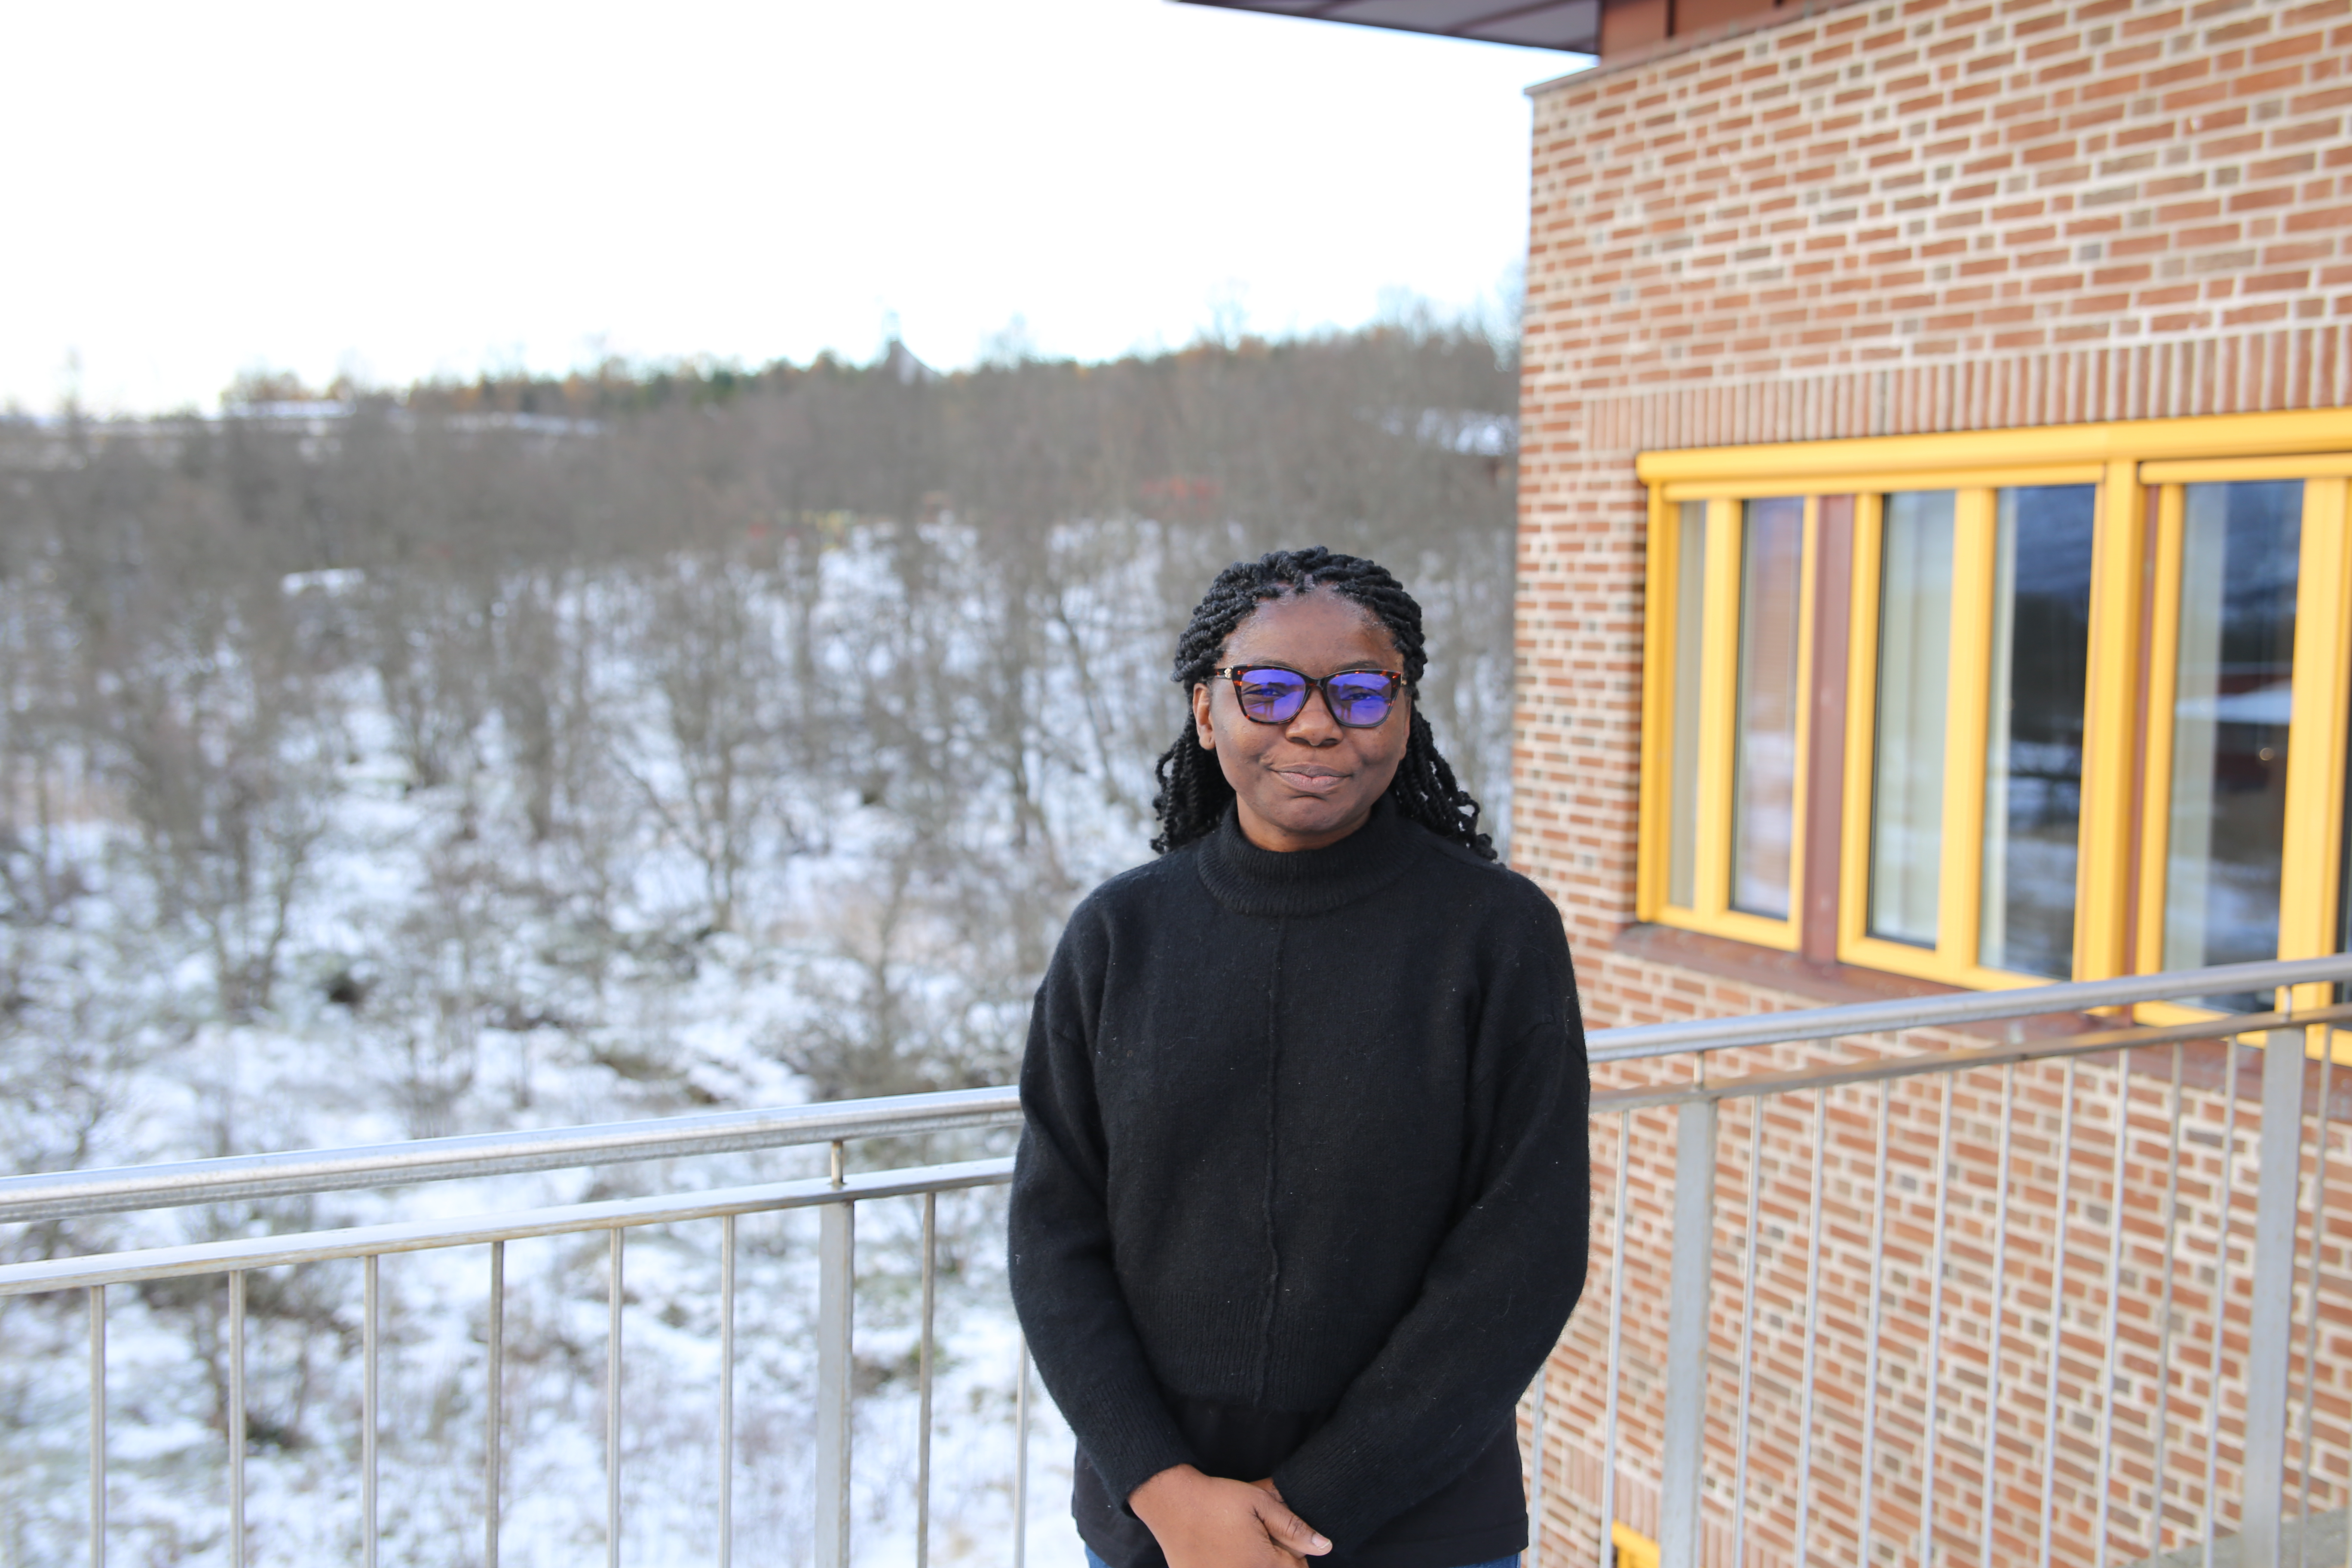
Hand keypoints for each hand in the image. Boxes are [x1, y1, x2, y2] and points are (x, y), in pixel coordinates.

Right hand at [1129, 1464, 1331, 1567]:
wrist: (1172, 1503)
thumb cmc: (1218, 1499)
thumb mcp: (1260, 1503)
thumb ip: (1295, 1528)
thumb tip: (1326, 1547)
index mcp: (1264, 1563)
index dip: (1294, 1554)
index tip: (1282, 1540)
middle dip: (1276, 1561)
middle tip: (1259, 1541)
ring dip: (1255, 1564)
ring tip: (1241, 1547)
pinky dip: (1231, 1565)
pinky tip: (1223, 1554)